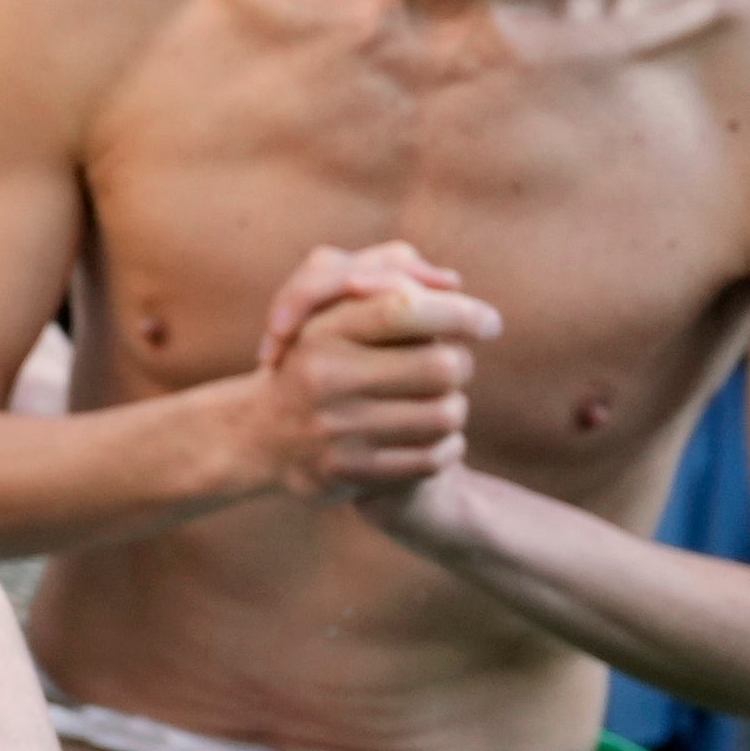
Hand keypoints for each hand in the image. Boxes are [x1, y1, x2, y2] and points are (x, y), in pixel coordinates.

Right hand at [238, 241, 502, 504]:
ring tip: (436, 405)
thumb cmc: (320, 360)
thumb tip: (451, 283)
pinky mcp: (350, 473)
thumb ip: (388, 277)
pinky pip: (435, 458)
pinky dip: (448, 448)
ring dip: (454, 408)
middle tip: (451, 369)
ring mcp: (336, 429)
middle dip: (460, 365)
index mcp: (322, 331)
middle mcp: (325, 378)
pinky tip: (433, 439)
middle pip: (442, 365)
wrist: (261, 436)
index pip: (402, 308)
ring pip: (446, 414)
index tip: (489, 323)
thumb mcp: (334, 310)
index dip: (458, 312)